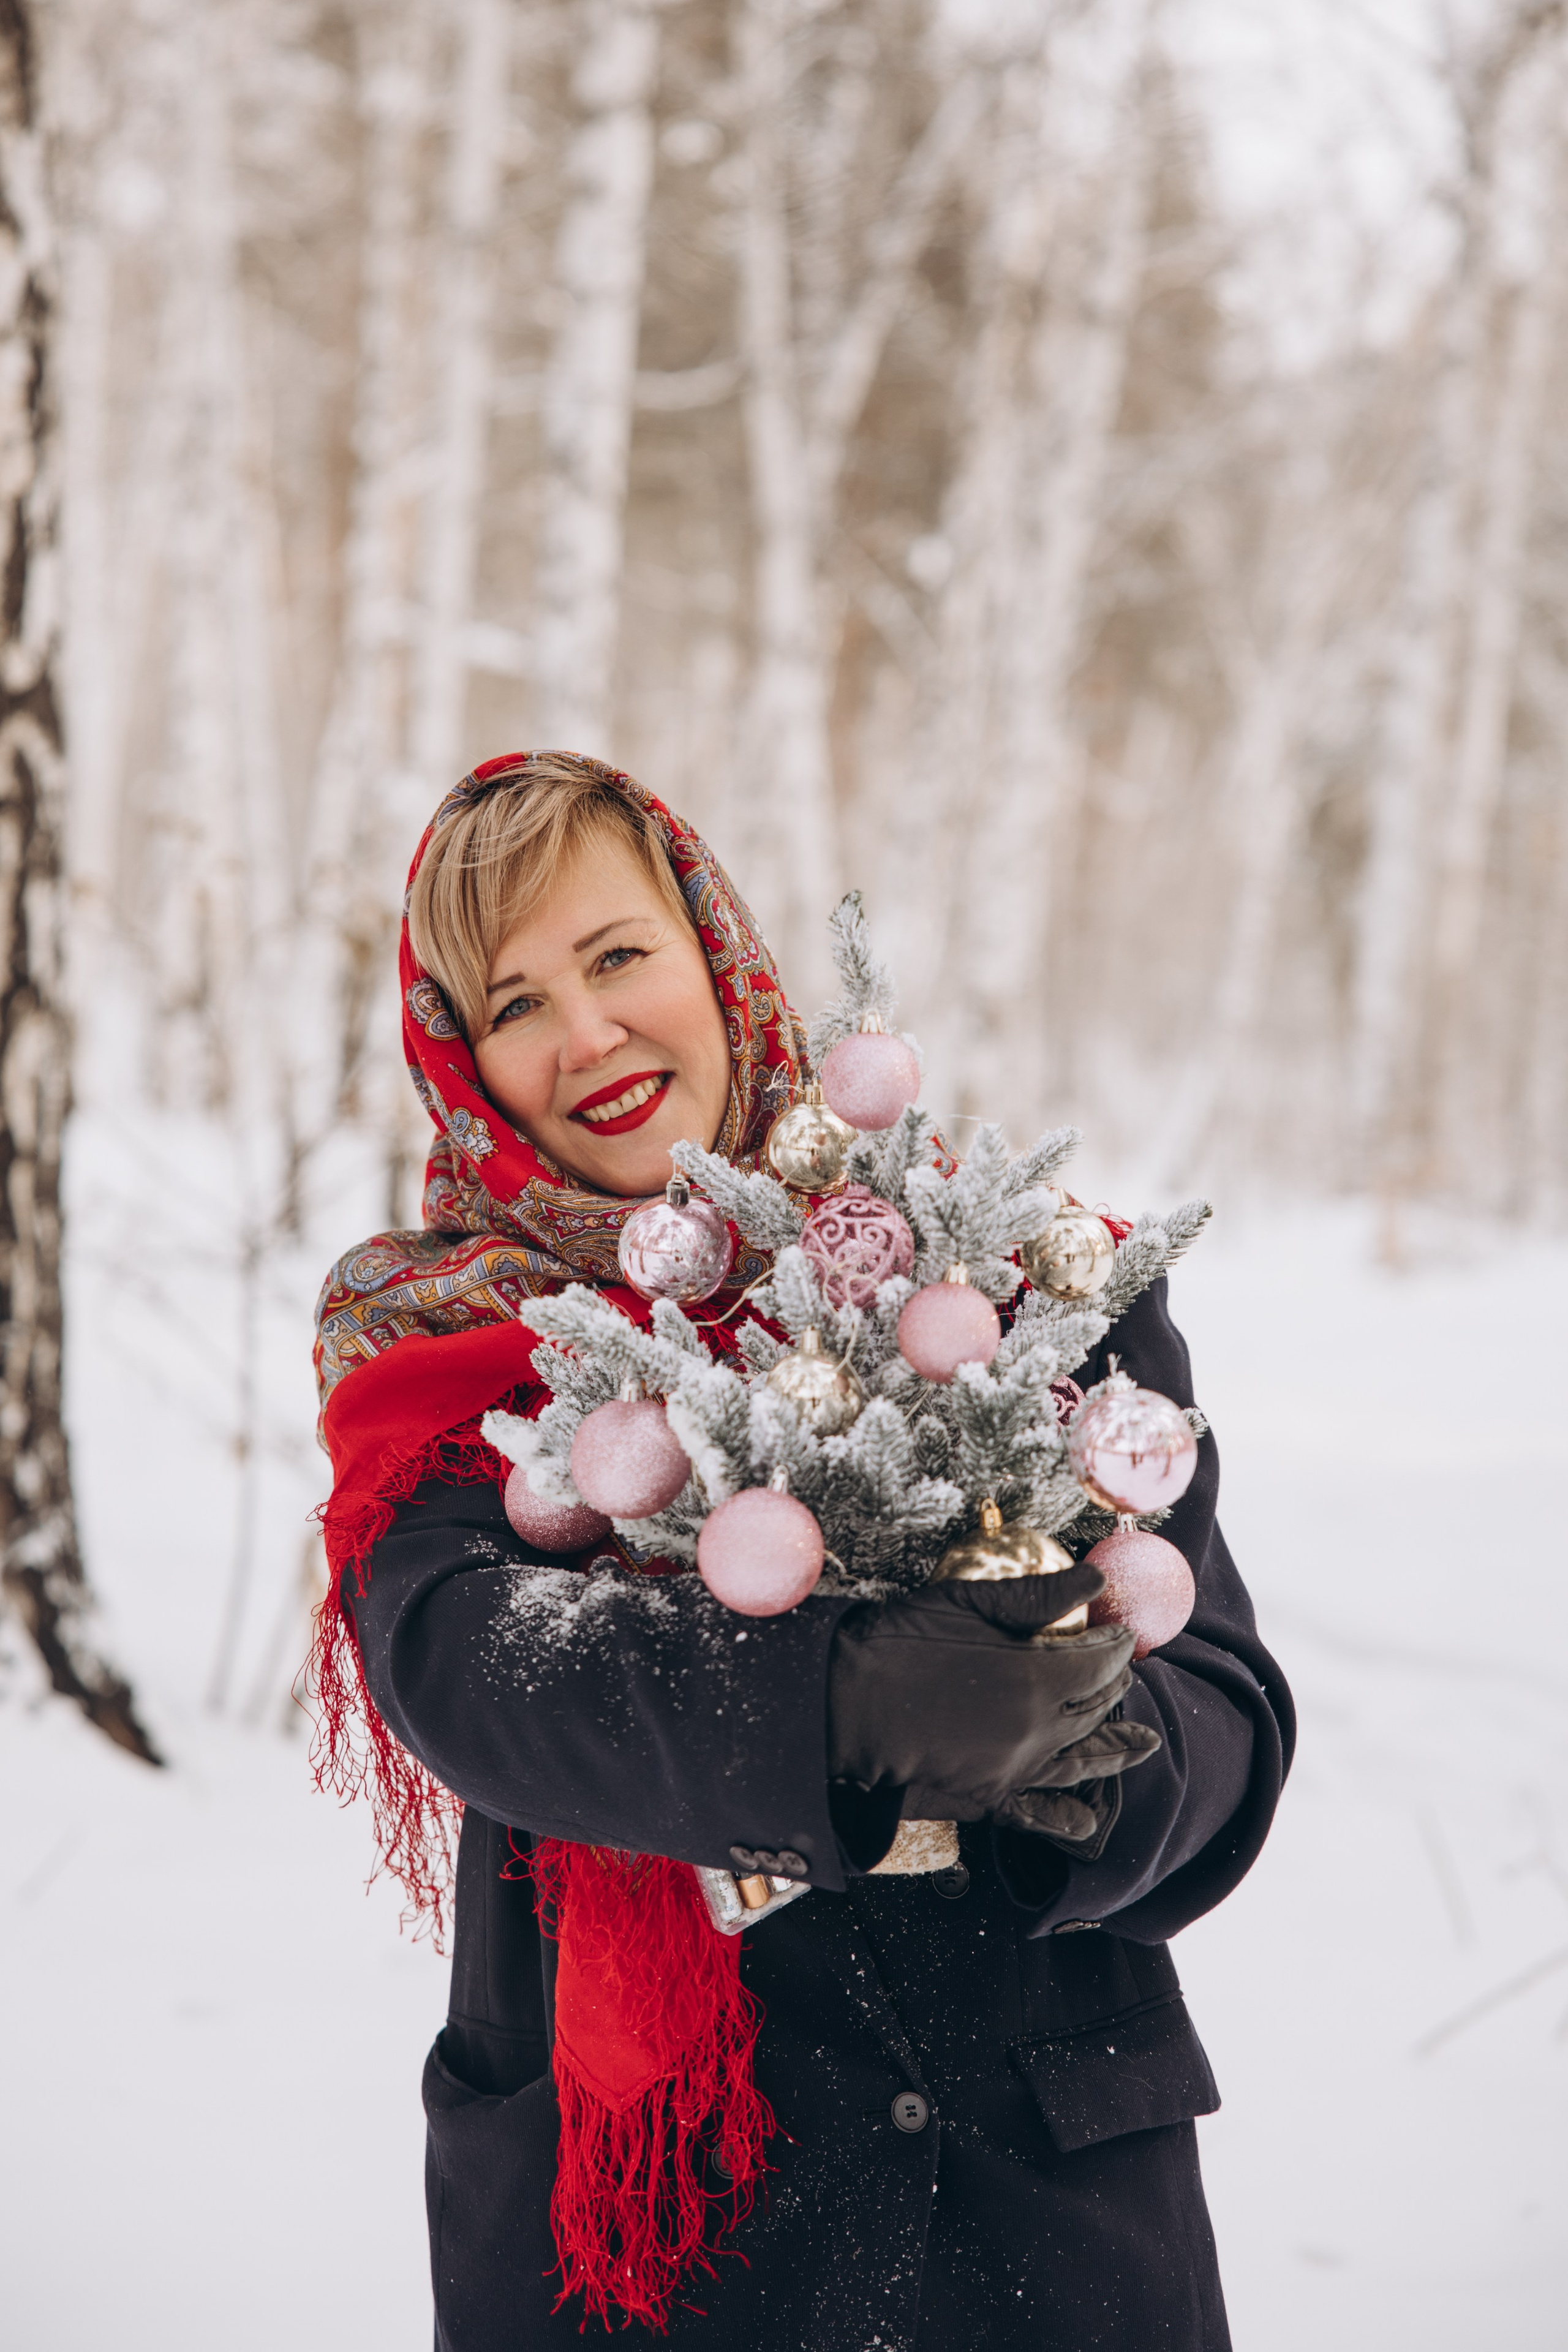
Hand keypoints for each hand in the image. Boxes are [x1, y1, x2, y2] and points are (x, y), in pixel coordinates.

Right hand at [827, 1569, 1160, 1824]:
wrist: (840, 1704)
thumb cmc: (897, 1644)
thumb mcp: (967, 1602)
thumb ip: (1038, 1596)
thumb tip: (1095, 1579)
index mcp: (1040, 1679)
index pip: (1100, 1662)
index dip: (1116, 1644)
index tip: (1121, 1633)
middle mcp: (1038, 1732)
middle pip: (1095, 1709)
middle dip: (1114, 1687)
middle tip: (1122, 1672)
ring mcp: (1014, 1769)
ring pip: (1080, 1761)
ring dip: (1114, 1750)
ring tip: (1143, 1745)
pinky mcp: (986, 1796)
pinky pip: (1037, 1813)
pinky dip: (1065, 1820)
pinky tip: (1084, 1823)